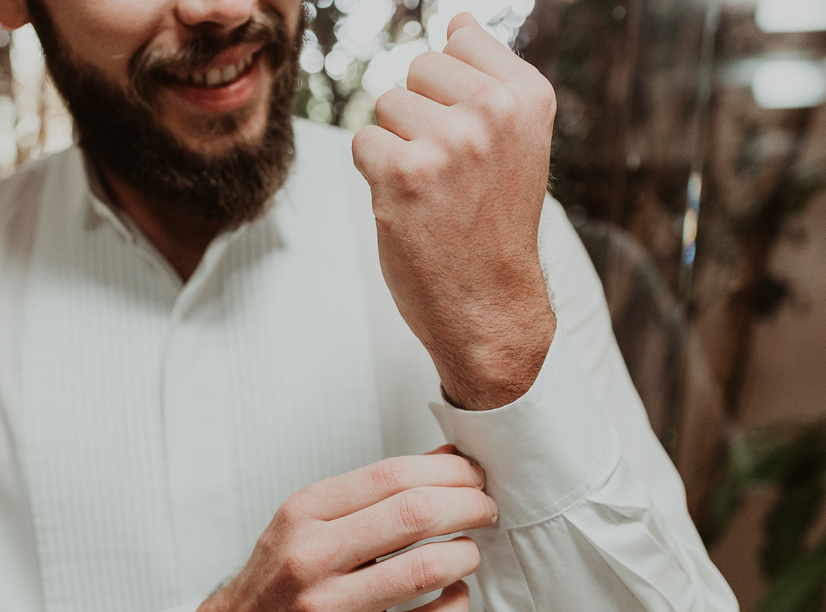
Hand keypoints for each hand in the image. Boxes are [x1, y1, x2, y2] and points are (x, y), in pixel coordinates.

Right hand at [193, 447, 494, 611]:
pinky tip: (454, 594)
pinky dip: (456, 605)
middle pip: (413, 514)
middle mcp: (310, 559)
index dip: (447, 472)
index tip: (473, 476)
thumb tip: (448, 460)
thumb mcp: (309, 522)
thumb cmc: (280, 579)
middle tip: (487, 509)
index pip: (390, 475)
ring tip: (469, 552)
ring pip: (426, 570)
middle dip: (468, 505)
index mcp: (303, 515)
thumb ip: (375, 493)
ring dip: (466, 555)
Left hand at [352, 13, 557, 410]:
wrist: (489, 305)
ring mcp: (448, 142)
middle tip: (448, 170)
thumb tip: (455, 19)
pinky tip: (408, 205)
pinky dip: (375, 174)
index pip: (458, 39)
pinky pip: (362, 143)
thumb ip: (489, 78)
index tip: (469, 133)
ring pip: (385, 106)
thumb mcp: (517, 142)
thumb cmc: (493, 223)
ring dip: (395, 146)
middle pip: (415, 69)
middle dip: (419, 114)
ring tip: (430, 190)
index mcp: (527, 96)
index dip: (448, 88)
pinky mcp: (404, 175)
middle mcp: (493, 112)